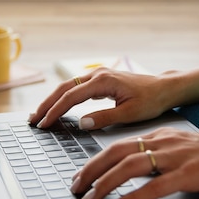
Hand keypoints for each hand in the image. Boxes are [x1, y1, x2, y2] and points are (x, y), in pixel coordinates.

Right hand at [29, 68, 175, 129]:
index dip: (55, 111)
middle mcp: (98, 75)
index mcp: (104, 82)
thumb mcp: (130, 113)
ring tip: (39, 115)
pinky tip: (57, 107)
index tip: (44, 124)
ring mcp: (98, 76)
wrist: (164, 88)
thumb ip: (105, 118)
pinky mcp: (100, 80)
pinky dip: (63, 97)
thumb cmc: (151, 100)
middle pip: (64, 88)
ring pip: (68, 87)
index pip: (71, 97)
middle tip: (33, 120)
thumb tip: (82, 123)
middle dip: (47, 104)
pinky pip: (76, 88)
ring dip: (52, 100)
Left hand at [70, 127, 198, 198]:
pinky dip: (131, 197)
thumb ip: (163, 157)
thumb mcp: (188, 151)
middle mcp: (167, 141)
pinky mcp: (192, 173)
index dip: (97, 160)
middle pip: (118, 152)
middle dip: (91, 170)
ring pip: (130, 166)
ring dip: (105, 184)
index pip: (121, 144)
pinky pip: (154, 186)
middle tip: (76, 187)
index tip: (82, 174)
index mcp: (164, 135)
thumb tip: (137, 172)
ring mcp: (179, 156)